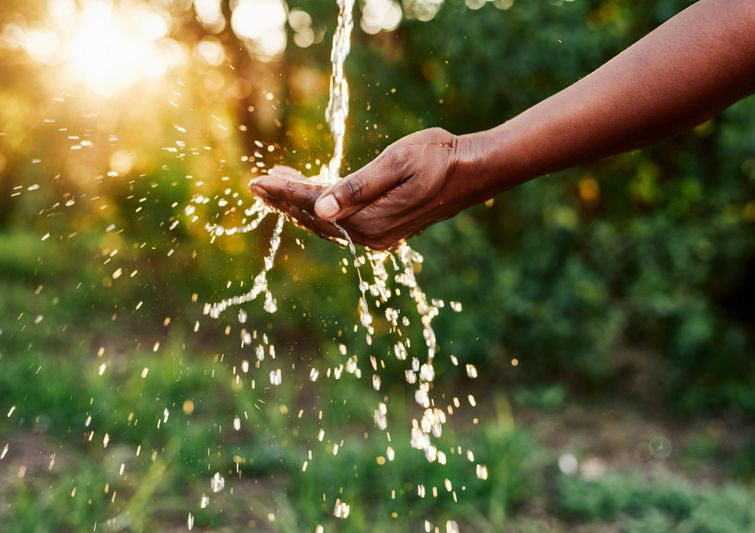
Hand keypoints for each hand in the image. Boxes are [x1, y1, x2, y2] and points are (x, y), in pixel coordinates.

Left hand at [249, 128, 486, 250]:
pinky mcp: (384, 229)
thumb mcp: (396, 163)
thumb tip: (319, 207)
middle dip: (284, 201)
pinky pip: (341, 222)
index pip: (313, 206)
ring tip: (276, 185)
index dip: (283, 193)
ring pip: (326, 223)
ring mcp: (378, 235)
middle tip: (256, 184)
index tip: (255, 180)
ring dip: (299, 204)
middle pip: (314, 219)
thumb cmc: (438, 157)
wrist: (473, 170)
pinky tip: (311, 193)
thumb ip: (357, 187)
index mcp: (370, 220)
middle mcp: (371, 235)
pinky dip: (320, 207)